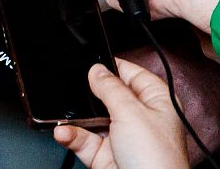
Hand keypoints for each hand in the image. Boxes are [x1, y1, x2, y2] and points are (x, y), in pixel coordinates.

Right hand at [52, 61, 190, 168]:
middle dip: (88, 95)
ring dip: (75, 118)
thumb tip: (97, 70)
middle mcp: (140, 120)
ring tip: (62, 115)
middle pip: (108, 97)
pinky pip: (83, 140)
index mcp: (156, 102)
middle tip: (72, 88)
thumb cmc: (157, 161)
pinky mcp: (106, 157)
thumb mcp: (131, 113)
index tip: (92, 61)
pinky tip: (64, 132)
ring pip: (92, 120)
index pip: (133, 75)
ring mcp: (122, 139)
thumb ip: (110, 88)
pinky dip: (71, 135)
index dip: (113, 67)